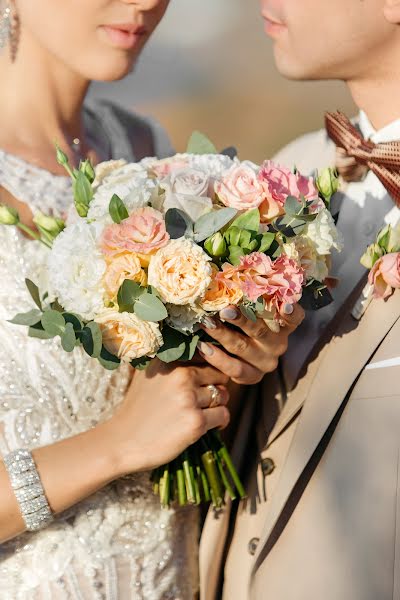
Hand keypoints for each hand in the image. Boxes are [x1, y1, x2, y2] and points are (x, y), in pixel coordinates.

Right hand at [109, 359, 229, 474]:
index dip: (209, 369)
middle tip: (203, 400)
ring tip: (200, 413)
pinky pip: (223, 414)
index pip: (207, 356)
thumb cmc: (138, 409)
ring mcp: (189, 398)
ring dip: (217, 405)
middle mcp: (180, 375)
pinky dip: (219, 421)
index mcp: (170, 360)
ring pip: (223, 395)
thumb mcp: (149, 375)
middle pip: (219, 374)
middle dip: (216, 386)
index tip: (204, 380)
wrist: (122, 442)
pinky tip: (204, 424)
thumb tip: (205, 353)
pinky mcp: (196, 421)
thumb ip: (173, 363)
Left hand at [197, 303, 304, 384]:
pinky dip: (217, 358)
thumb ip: (246, 296)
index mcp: (282, 325)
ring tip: (205, 323)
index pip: (295, 318)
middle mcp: (277, 344)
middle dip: (241, 319)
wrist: (235, 358)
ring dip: (222, 335)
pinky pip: (233, 368)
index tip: (284, 305)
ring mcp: (265, 362)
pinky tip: (203, 346)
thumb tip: (224, 268)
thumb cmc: (241, 323)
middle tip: (224, 309)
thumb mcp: (249, 310)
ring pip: (243, 348)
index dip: (291, 312)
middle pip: (261, 330)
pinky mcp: (252, 377)